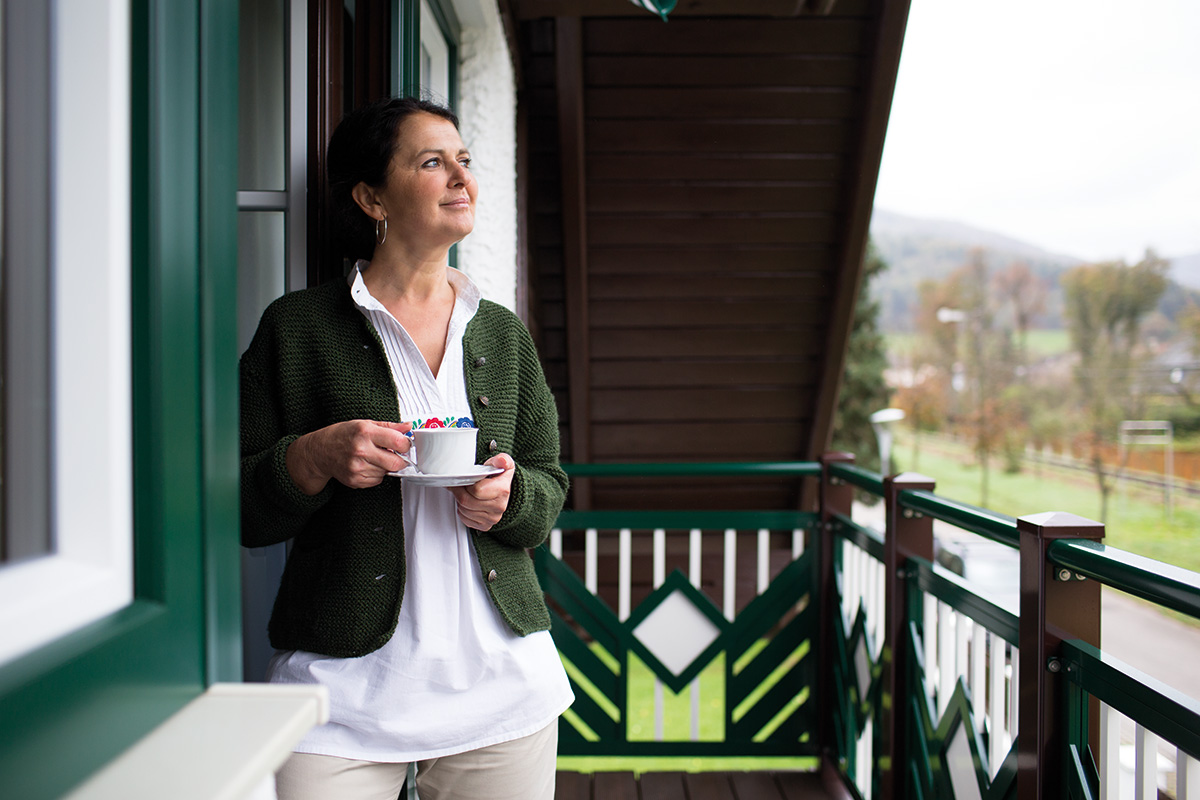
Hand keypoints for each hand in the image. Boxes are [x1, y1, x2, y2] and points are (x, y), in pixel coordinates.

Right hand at [286, 420, 411, 494]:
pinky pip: (377, 480)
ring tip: (373, 457)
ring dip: (385, 466)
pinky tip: (366, 465)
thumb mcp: (365, 423)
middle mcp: (361, 450)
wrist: (320, 451)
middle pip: (395, 463)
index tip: (404, 444)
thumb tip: (408, 426)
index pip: (398, 442)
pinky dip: (376, 474)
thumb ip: (390, 426)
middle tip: (394, 454)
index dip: (406, 444)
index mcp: (365, 432)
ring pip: (386, 472)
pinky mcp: (355, 480)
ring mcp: (357, 467)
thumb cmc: (342, 435)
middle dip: (399, 460)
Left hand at [449, 453, 515, 531]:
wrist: (504, 492)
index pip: (476, 490)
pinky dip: (462, 511)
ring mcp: (492, 518)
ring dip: (460, 501)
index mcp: (502, 491)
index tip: (464, 479)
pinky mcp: (485, 525)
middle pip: (467, 501)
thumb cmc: (500, 478)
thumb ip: (502, 460)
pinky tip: (468, 503)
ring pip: (464, 511)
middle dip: (459, 492)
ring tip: (465, 493)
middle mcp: (498, 506)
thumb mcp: (504, 464)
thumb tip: (501, 461)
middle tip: (459, 485)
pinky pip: (465, 520)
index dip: (466, 484)